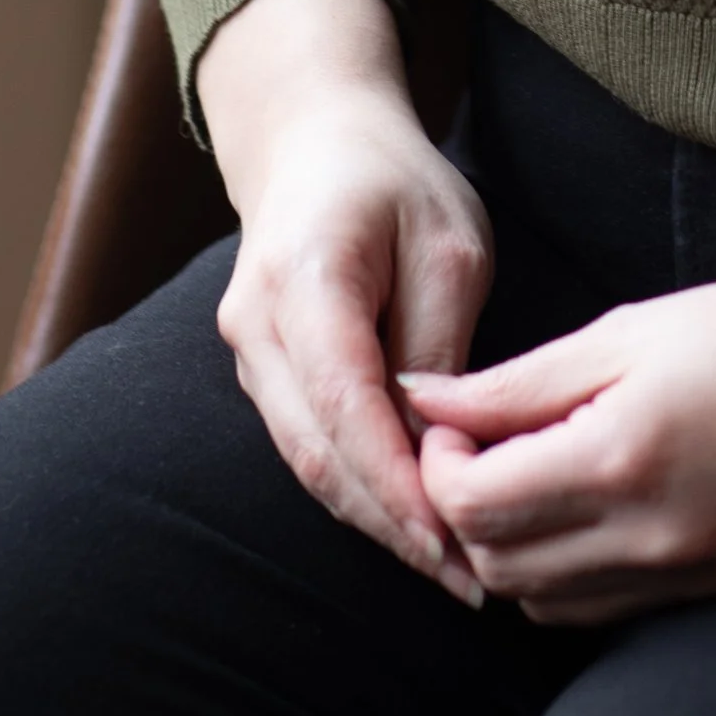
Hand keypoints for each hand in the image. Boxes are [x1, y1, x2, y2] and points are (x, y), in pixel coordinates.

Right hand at [196, 0, 493, 606]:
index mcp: (304, 279)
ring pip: (308, 461)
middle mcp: (257, 327)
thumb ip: (439, 344)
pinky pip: (306, 444)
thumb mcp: (448, 243)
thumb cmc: (393, 180)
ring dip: (375, 518)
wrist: (313, 136)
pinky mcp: (259, 372)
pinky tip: (411, 519)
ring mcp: (247, 353)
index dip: (397, 483)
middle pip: (319, 452)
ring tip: (451, 565)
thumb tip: (441, 448)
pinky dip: (356, 486)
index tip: (453, 539)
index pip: (347, 405)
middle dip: (393, 523)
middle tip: (468, 578)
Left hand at [398, 156, 715, 625]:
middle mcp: (645, 537)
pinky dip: (564, 572)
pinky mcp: (709, 591)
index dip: (440, 460)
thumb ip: (523, 378)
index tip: (454, 413)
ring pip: (538, 600)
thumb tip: (427, 398)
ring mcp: (681, 576)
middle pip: (493, 562)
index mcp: (621, 457)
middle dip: (463, 506)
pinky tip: (583, 505)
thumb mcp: (638, 329)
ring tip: (530, 468)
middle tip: (480, 439)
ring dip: (509, 545)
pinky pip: (597, 610)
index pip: (470, 502)